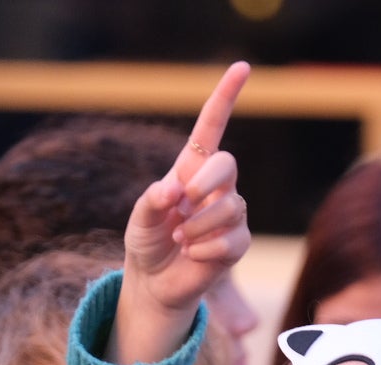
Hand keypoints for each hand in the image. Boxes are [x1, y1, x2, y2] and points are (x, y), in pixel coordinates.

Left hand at [110, 61, 251, 364]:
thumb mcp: (139, 218)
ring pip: (228, 207)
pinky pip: (231, 240)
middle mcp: (216, 187)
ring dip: (197, 226)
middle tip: (182, 205)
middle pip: (228, 164)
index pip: (213, 126)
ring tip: (179, 238)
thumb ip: (151, 200)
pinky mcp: (237, 244)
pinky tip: (191, 253)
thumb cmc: (147, 243)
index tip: (241, 68)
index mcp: (191, 168)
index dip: (226, 96)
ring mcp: (231, 214)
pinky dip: (204, 248)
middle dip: (205, 182)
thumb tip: (175, 192)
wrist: (155, 282)